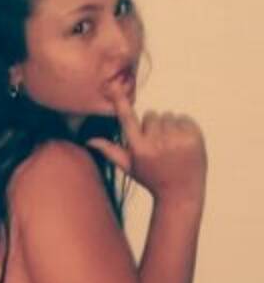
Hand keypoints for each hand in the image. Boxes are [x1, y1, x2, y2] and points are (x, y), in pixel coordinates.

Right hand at [86, 81, 207, 202]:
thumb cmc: (151, 179)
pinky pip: (184, 118)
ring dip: (168, 127)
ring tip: (171, 146)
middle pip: (151, 114)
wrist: (182, 195)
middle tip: (158, 145)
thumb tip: (88, 140)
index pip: (127, 119)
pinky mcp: (194, 139)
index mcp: (139, 149)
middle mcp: (157, 144)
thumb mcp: (128, 167)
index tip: (114, 87)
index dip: (120, 101)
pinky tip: (183, 144)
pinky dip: (183, 127)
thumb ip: (110, 151)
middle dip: (152, 125)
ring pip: (168, 116)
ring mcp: (177, 141)